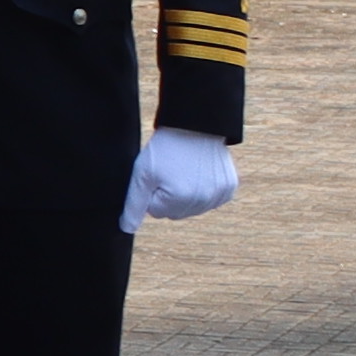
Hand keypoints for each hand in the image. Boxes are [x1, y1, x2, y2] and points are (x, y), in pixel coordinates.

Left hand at [118, 129, 238, 237]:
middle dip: (168, 195)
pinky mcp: (229, 188)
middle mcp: (203, 203)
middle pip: (175, 213)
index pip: (155, 211)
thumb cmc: (166, 148)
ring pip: (192, 207)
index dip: (152, 191)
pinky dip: (204, 189)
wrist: (195, 125)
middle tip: (171, 170)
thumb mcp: (142, 174)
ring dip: (186, 194)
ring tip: (185, 169)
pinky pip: (210, 200)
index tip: (157, 173)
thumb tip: (126, 229)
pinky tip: (200, 172)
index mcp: (180, 201)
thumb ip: (134, 205)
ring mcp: (219, 196)